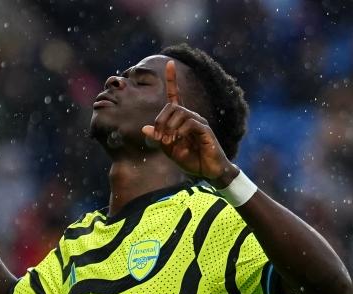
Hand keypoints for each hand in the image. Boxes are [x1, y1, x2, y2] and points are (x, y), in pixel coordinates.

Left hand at [141, 61, 238, 187]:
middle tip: (159, 138)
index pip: (175, 95)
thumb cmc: (191, 159)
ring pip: (180, 113)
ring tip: (170, 142)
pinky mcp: (205, 129)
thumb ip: (158, 139)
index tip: (169, 63)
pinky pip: (190, 123)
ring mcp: (199, 122)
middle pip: (171, 107)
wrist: (208, 171)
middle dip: (161, 121)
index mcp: (181, 119)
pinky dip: (181, 131)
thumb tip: (145, 129)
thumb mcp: (169, 150)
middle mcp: (190, 116)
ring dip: (170, 128)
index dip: (172, 79)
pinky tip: (180, 141)